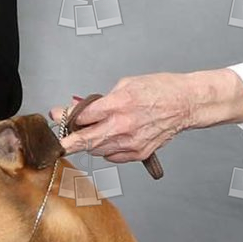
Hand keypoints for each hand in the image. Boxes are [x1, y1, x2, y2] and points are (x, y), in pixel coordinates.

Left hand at [48, 71, 242, 161]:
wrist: (186, 104)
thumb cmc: (160, 90)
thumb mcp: (126, 85)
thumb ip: (101, 100)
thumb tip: (80, 108)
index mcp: (118, 105)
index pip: (81, 117)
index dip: (65, 118)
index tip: (56, 117)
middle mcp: (123, 126)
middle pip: (84, 141)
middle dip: (68, 141)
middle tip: (60, 139)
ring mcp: (131, 143)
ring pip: (97, 150)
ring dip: (90, 143)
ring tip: (94, 131)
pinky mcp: (138, 153)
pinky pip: (113, 156)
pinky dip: (107, 149)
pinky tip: (112, 138)